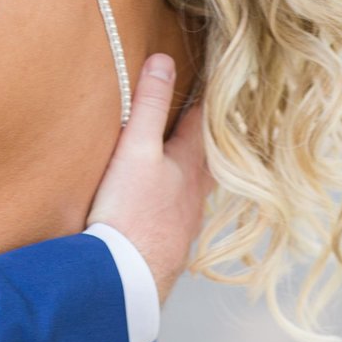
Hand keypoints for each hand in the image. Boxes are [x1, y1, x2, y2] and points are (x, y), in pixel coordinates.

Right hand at [87, 55, 209, 303]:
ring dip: (194, 173)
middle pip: (207, 159)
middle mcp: (194, 195)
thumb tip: (163, 61)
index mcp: (189, 166)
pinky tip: (166, 211)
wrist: (124, 280)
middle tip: (211, 122)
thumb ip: (148, 106)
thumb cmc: (130, 213)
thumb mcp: (135, 150)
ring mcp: (183, 223)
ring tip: (190, 163)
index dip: (206, 101)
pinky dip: (177, 203)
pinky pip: (178, 216)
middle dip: (207, 139)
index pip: (203, 124)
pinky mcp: (168, 246)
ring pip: (196, 190)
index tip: (217, 81)